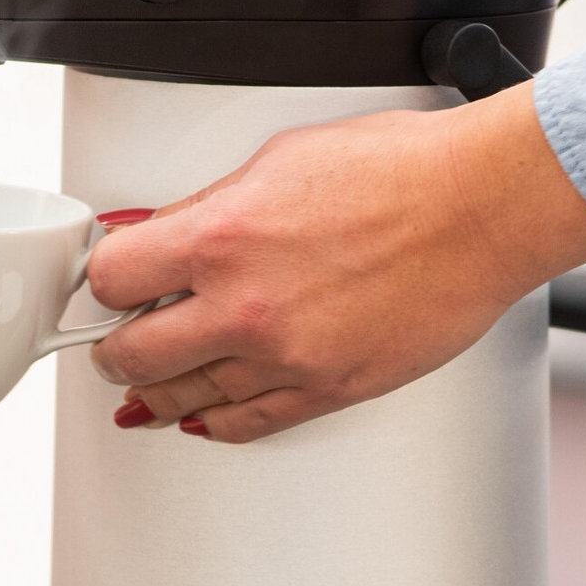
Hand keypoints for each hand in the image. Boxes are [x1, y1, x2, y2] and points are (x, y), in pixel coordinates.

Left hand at [85, 84, 585, 441]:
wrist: (482, 207)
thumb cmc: (400, 172)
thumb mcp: (277, 161)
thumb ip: (204, 209)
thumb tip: (155, 233)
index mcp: (220, 238)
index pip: (112, 280)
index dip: (103, 281)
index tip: (108, 284)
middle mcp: (245, 308)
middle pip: (132, 355)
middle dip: (115, 346)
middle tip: (113, 341)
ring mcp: (286, 358)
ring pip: (184, 399)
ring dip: (159, 390)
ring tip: (149, 381)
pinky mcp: (328, 390)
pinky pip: (246, 425)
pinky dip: (214, 421)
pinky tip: (201, 414)